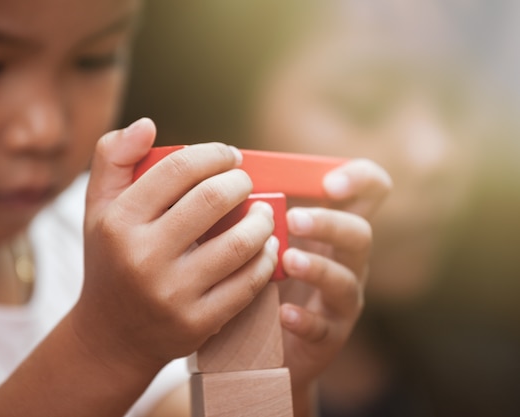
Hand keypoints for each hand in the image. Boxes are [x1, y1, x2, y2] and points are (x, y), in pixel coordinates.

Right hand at [74, 118, 278, 372]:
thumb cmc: (111, 260)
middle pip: (213, 199)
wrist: (111, 335)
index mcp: (119, 221)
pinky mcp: (197, 322)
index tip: (229, 156)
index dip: (213, 153)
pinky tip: (266, 246)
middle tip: (245, 182)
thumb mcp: (98, 208)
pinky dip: (266, 259)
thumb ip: (113, 158)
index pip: (179, 168)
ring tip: (262, 212)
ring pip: (239, 243)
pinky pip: (247, 283)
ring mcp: (171, 293)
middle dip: (241, 181)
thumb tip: (147, 124)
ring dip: (262, 219)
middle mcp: (142, 256)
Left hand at [278, 159, 390, 414]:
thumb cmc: (259, 275)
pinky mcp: (327, 337)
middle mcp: (346, 262)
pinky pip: (323, 329)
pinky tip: (283, 312)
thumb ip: (255, 207)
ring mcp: (340, 301)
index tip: (329, 182)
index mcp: (334, 228)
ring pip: (345, 281)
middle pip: (360, 234)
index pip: (370, 191)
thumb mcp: (262, 237)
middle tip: (294, 219)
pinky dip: (305, 319)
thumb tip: (230, 173)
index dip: (360, 180)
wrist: (256, 342)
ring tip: (288, 260)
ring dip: (318, 267)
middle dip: (329, 224)